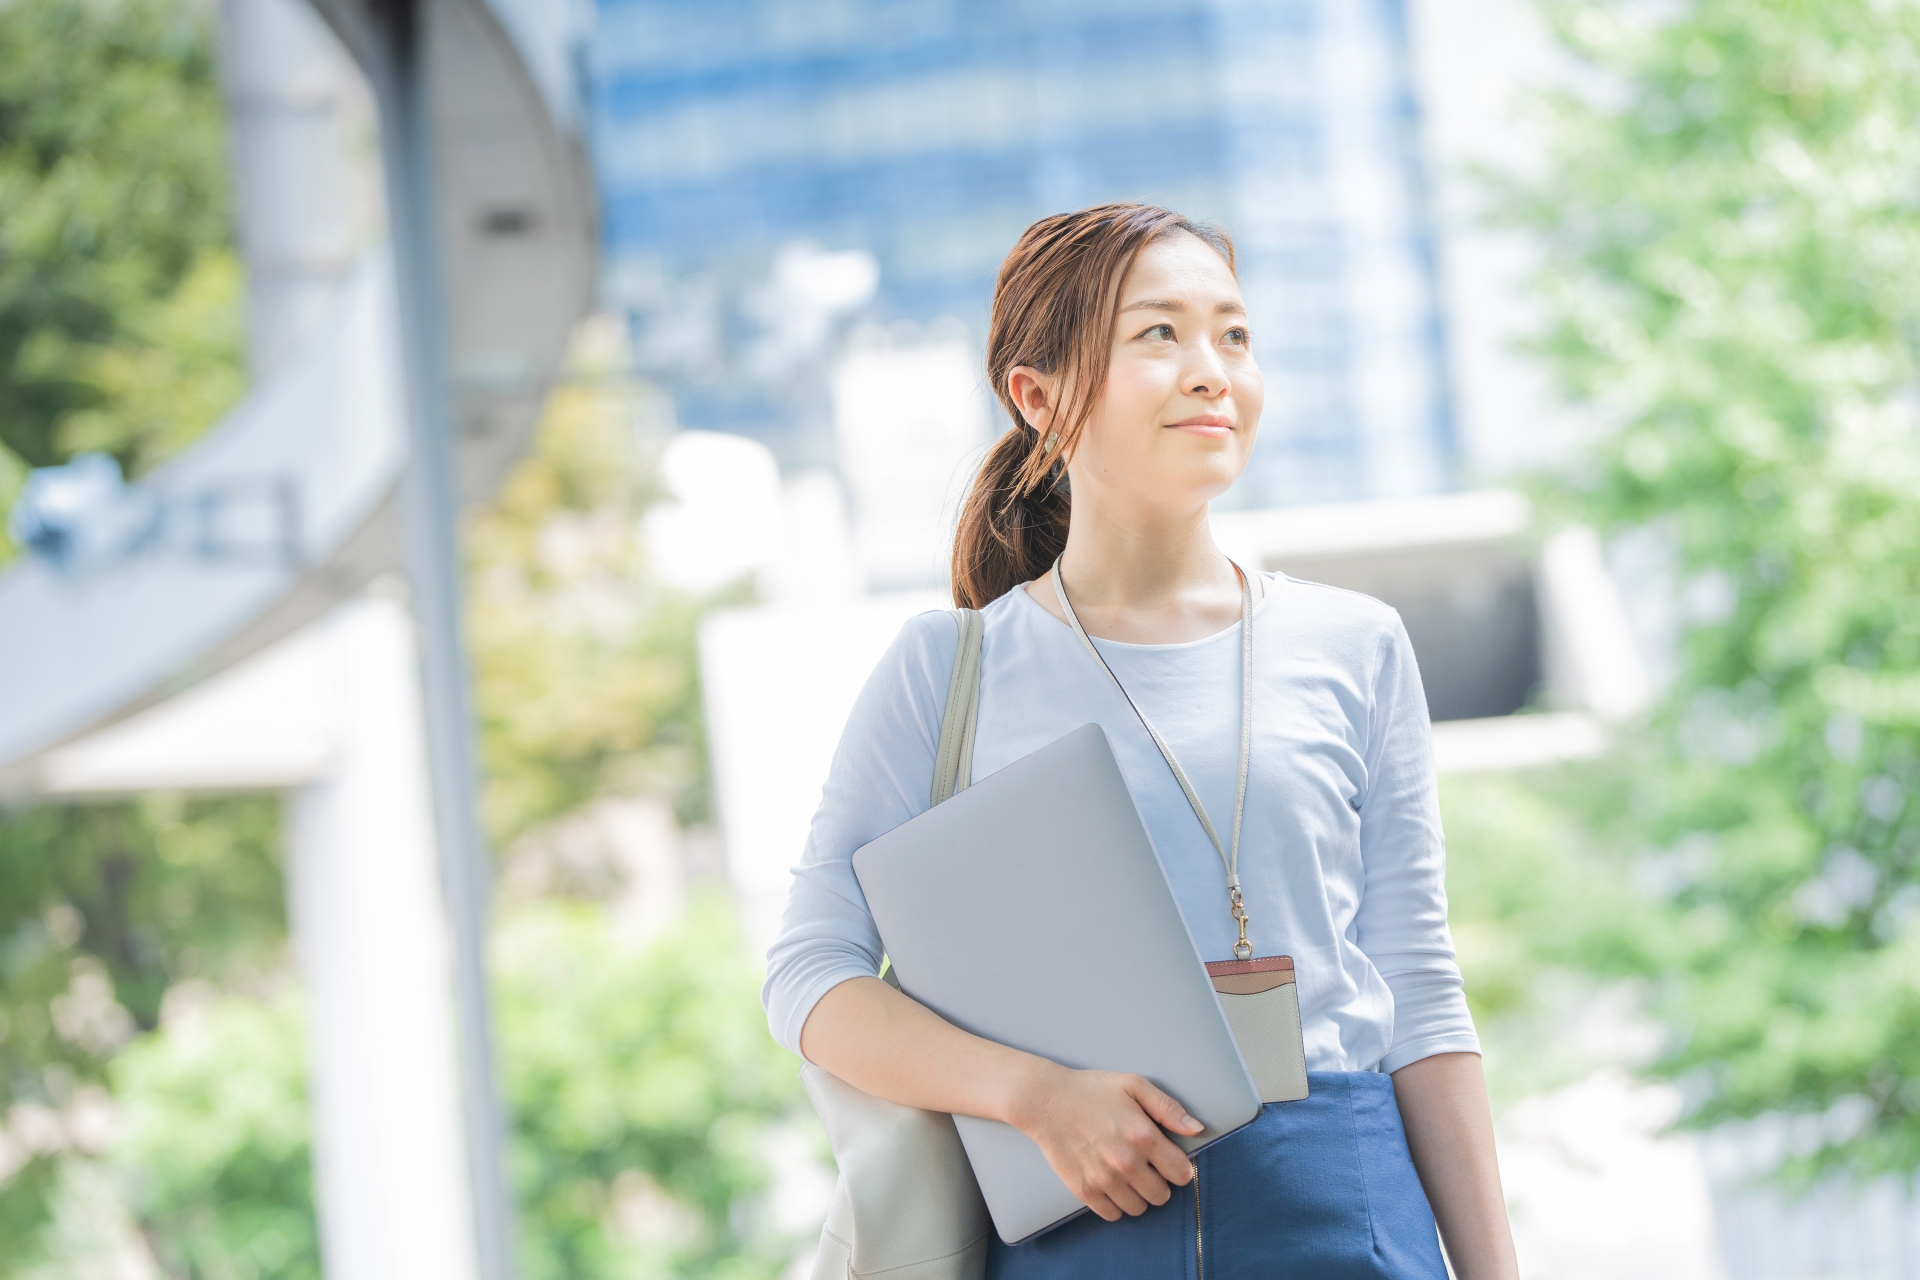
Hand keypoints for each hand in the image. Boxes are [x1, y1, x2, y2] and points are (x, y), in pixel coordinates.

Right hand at [1008, 1063, 1203, 1221]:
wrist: (1045, 1101)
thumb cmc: (1091, 1090)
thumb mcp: (1134, 1085)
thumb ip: (1168, 1108)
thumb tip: (1197, 1129)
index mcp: (1143, 1135)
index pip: (1181, 1173)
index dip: (1178, 1168)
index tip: (1169, 1162)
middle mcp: (1126, 1162)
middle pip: (1161, 1196)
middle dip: (1158, 1182)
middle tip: (1145, 1166)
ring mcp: (1104, 1179)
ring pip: (1138, 1208)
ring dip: (1137, 1195)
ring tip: (1126, 1174)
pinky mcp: (1084, 1190)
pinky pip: (1112, 1214)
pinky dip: (1115, 1204)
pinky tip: (1110, 1183)